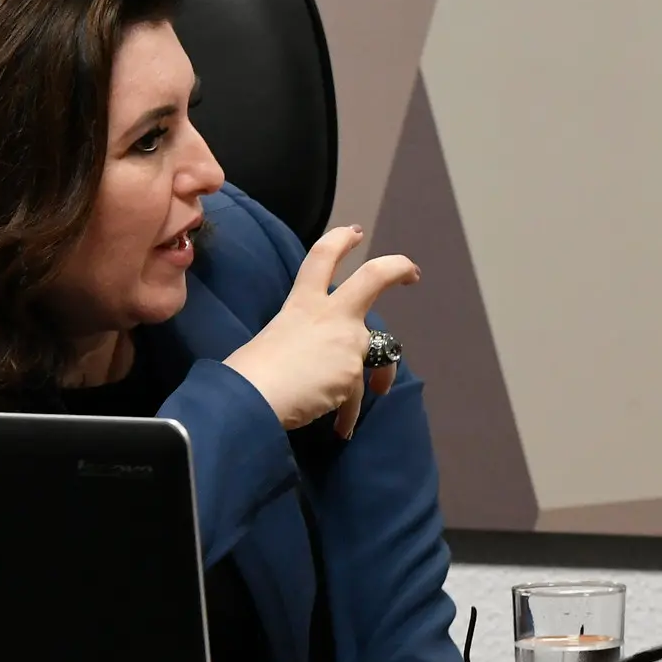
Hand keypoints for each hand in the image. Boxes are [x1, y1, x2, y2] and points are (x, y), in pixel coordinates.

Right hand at [223, 225, 416, 436]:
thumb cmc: (249, 371)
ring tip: (373, 396)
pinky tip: (341, 428)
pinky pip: (358, 395)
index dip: (340, 241)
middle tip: (412, 273)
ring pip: (378, 353)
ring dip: (380, 375)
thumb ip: (301, 341)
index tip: (354, 233)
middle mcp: (331, 314)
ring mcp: (347, 341)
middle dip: (397, 269)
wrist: (252, 395)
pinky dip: (349, 413)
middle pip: (373, 278)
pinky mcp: (354, 372)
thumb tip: (310, 361)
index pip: (322, 257)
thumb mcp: (273, 340)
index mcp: (302, 302)